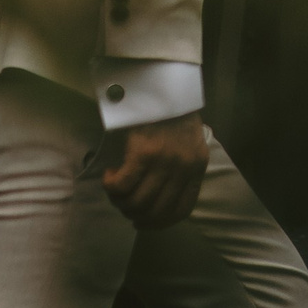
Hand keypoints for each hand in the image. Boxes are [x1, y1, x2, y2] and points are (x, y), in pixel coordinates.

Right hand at [101, 112, 207, 228]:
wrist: (161, 85)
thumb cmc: (171, 114)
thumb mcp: (188, 144)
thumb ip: (181, 169)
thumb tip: (159, 198)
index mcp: (197, 167)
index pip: (182, 209)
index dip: (160, 223)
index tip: (144, 222)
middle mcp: (183, 168)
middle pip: (157, 211)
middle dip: (136, 215)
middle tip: (124, 205)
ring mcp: (164, 162)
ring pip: (137, 202)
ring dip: (121, 202)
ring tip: (115, 189)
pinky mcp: (143, 154)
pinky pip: (122, 186)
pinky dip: (112, 186)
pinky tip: (109, 174)